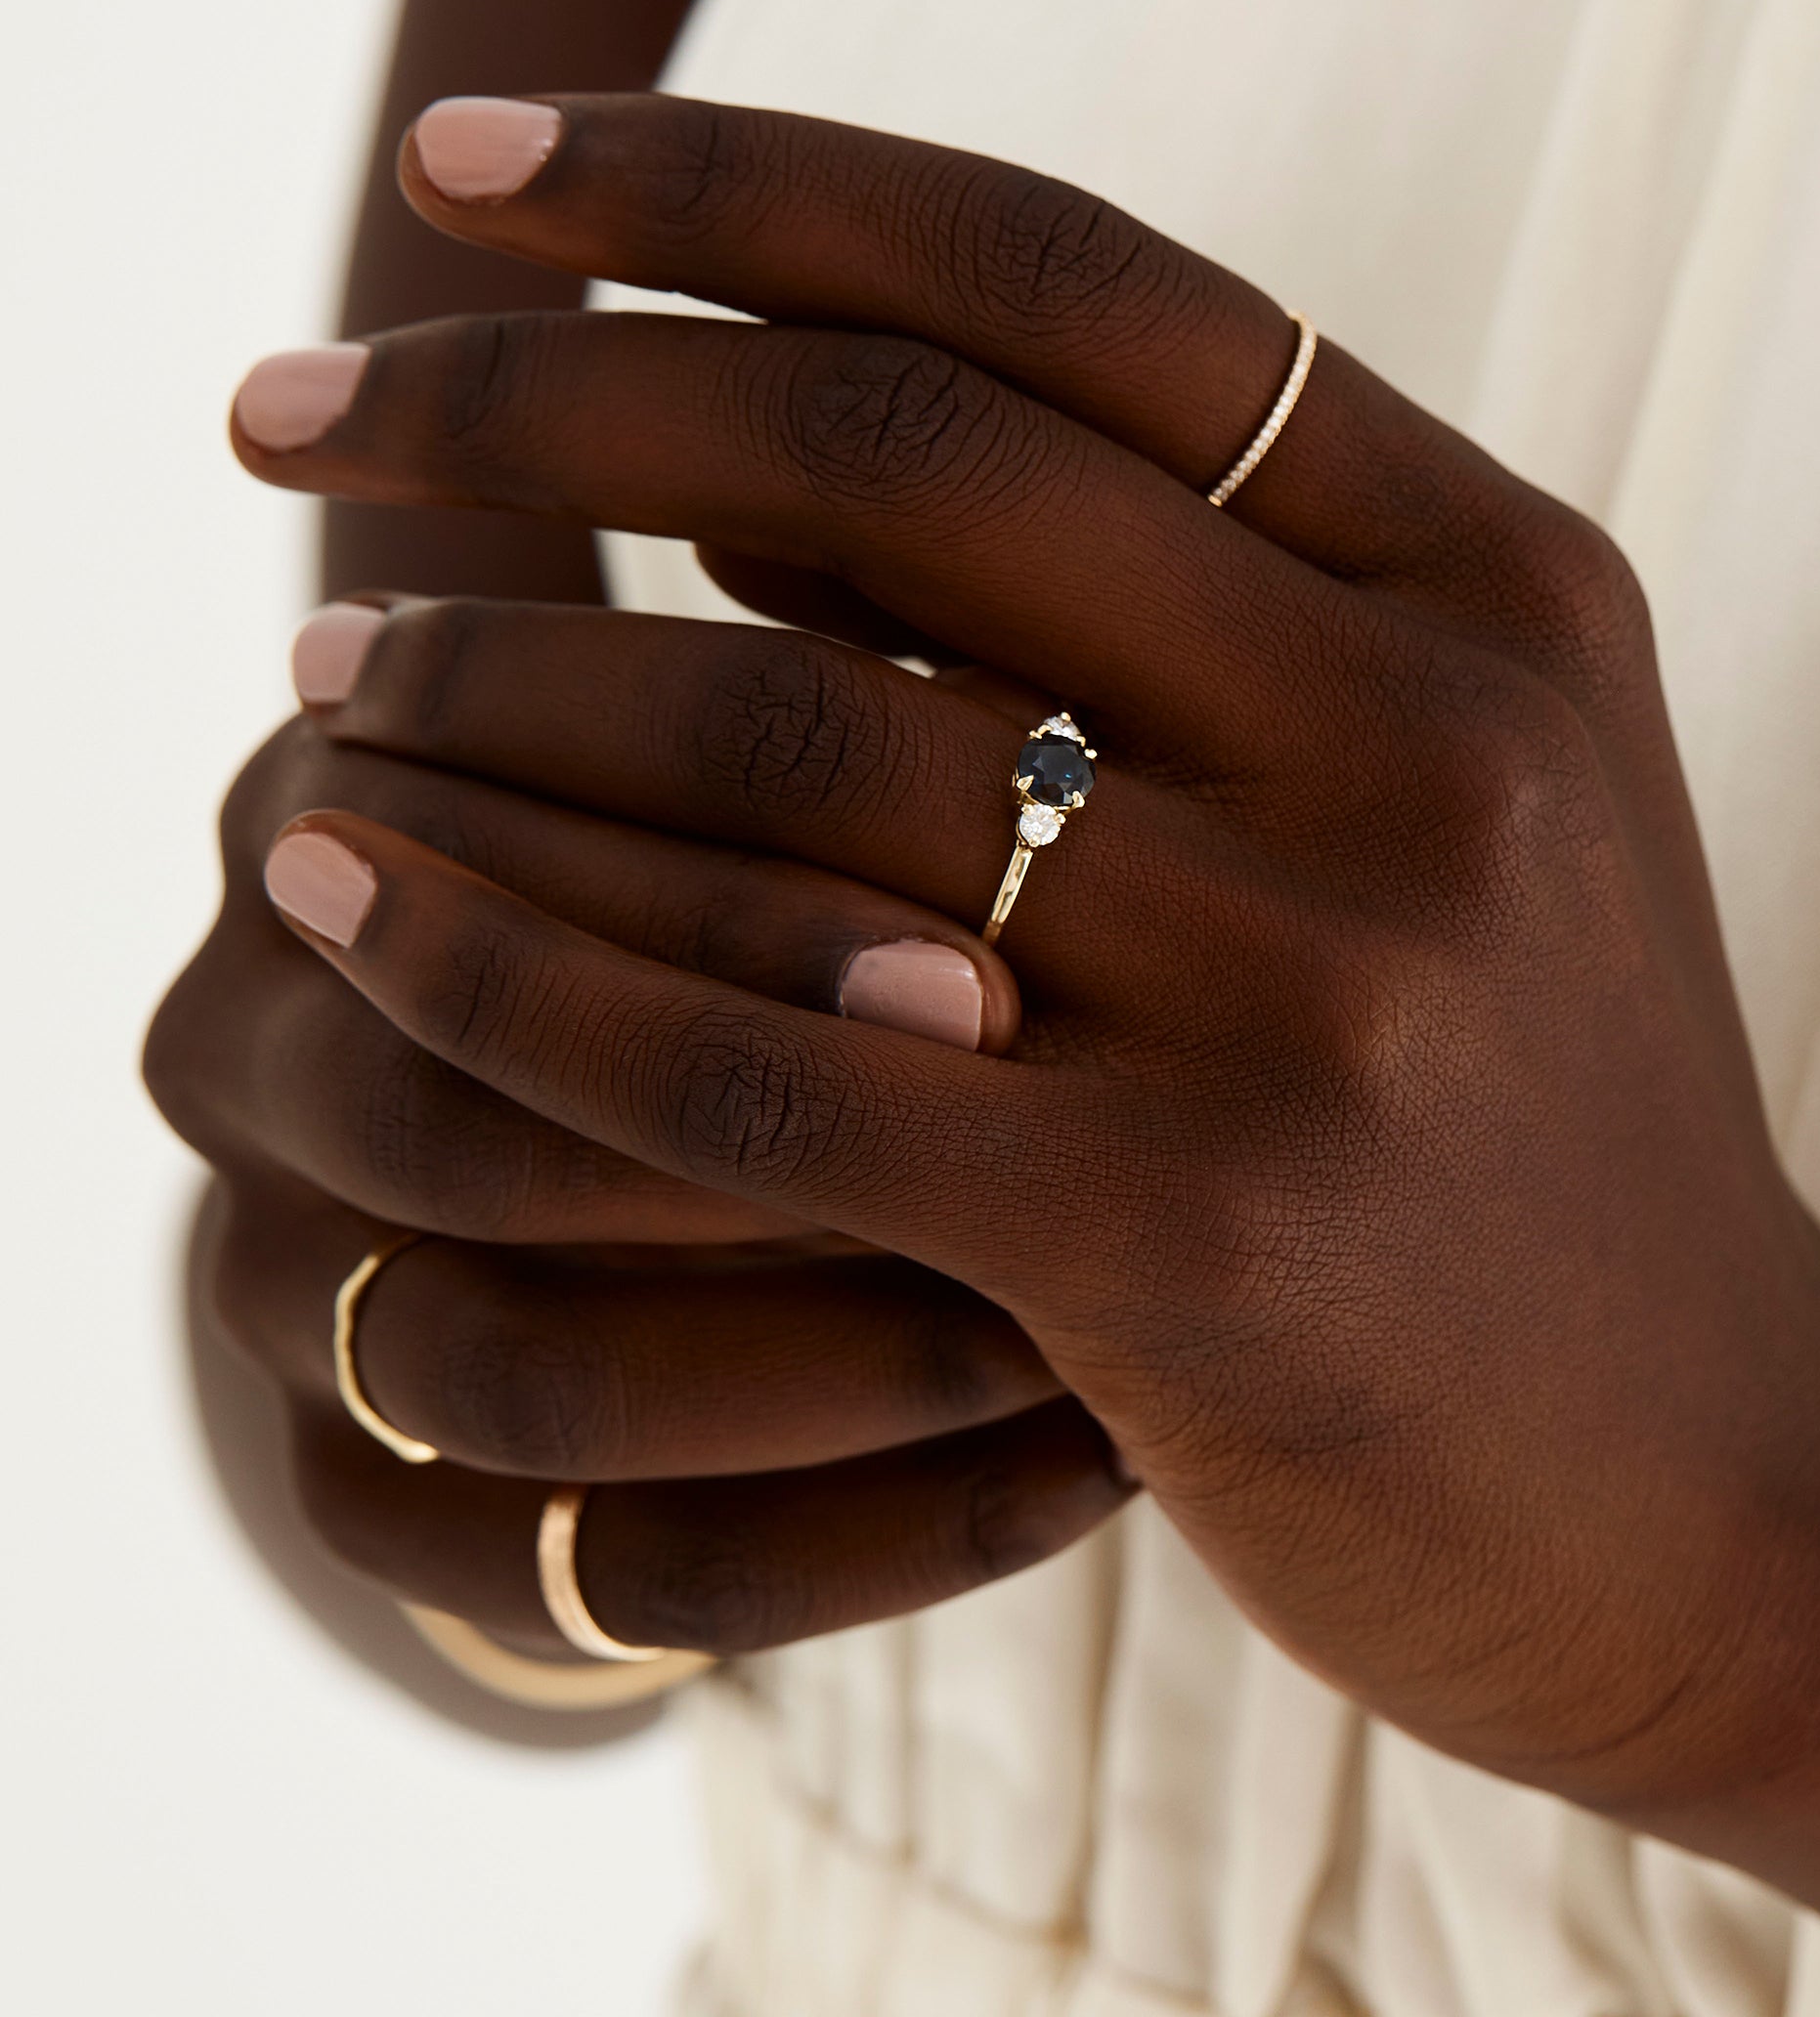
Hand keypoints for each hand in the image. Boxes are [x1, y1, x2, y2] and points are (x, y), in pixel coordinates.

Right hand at [145, 695, 1127, 1654]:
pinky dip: (873, 1537)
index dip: (738, 931)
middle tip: (1038, 1162)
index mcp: (305, 828)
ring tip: (1090, 1329)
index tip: (1000, 973)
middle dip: (773, 1152)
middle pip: (466, 1139)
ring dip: (839, 1365)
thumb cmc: (727, 854)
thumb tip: (1016, 734)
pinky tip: (1087, 1466)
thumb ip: (809, 732)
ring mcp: (275, 1300)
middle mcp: (237, 1058)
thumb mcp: (721, 753)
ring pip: (532, 1383)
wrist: (600, 1123)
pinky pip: (619, 1578)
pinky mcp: (369, 1504)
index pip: (479, 888)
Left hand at [213, 95, 1819, 1791]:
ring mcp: (1329, 985)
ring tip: (312, 665)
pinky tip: (341, 888)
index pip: (1064, 278)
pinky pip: (753, 1058)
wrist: (1732, 1499)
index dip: (733, 181)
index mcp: (1500, 576)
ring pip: (787, 749)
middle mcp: (1436, 735)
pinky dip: (509, 963)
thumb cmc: (1525, 1120)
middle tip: (282, 405)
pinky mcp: (1195, 1238)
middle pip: (891, 457)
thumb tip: (729, 497)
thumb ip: (1135, 609)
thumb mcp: (1423, 792)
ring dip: (492, 686)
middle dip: (534, 395)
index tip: (464, 153)